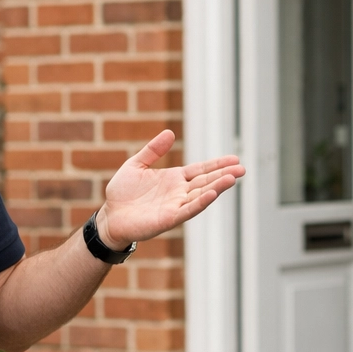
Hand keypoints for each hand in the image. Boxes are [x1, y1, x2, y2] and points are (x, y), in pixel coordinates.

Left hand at [99, 130, 245, 247]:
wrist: (110, 217)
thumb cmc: (122, 193)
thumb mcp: (136, 164)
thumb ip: (153, 150)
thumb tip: (170, 133)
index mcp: (174, 179)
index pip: (201, 169)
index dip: (217, 164)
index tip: (234, 158)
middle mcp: (179, 192)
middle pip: (206, 181)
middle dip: (223, 175)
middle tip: (242, 168)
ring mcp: (175, 206)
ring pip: (201, 195)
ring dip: (217, 187)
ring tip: (232, 178)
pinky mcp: (168, 218)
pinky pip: (187, 210)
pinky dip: (200, 202)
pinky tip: (212, 194)